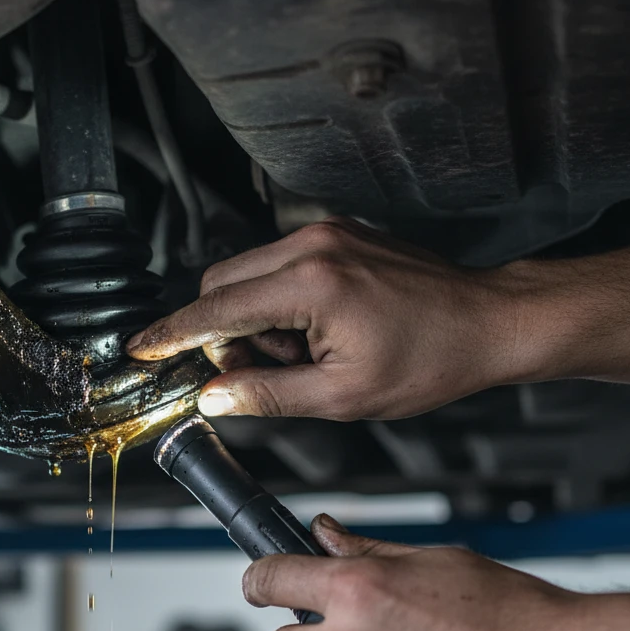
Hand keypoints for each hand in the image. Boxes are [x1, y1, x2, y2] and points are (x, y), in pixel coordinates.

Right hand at [126, 218, 529, 419]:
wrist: (488, 321)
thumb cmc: (430, 358)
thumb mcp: (342, 395)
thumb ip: (266, 394)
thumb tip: (212, 396)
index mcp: (311, 285)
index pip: (215, 310)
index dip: (171, 336)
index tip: (141, 351)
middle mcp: (312, 246)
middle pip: (220, 284)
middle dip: (223, 333)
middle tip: (264, 370)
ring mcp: (325, 234)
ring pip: (247, 275)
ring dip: (256, 320)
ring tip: (307, 353)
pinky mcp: (336, 235)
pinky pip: (278, 266)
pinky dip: (280, 303)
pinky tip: (317, 331)